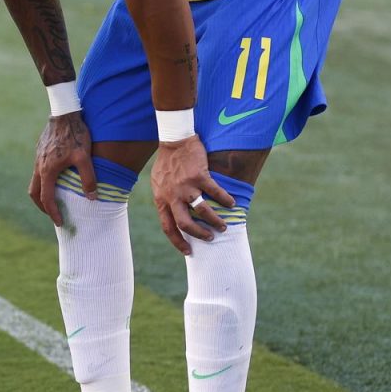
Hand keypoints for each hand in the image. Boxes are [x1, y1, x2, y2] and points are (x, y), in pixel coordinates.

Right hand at [27, 113, 96, 226]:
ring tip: (54, 198)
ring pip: (35, 181)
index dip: (53, 213)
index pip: (46, 199)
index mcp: (47, 171)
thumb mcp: (84, 157)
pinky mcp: (40, 150)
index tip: (59, 222)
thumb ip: (88, 178)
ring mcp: (37, 158)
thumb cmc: (75, 135)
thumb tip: (92, 198)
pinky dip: (44, 181)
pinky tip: (56, 178)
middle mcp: (39, 166)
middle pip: (34, 193)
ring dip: (42, 193)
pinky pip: (38, 171)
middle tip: (53, 213)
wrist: (64, 113)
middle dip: (42, 206)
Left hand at [150, 136, 233, 254]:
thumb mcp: (158, 183)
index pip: (168, 226)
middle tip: (210, 238)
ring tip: (224, 225)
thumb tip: (172, 214)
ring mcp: (186, 186)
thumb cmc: (166, 163)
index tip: (188, 251)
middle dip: (199, 235)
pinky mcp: (199, 176)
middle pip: (185, 224)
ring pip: (202, 211)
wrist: (174, 140)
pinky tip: (231, 204)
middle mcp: (172, 195)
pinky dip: (225, 200)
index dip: (178, 241)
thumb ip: (165, 198)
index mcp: (161, 199)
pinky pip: (215, 193)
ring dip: (215, 221)